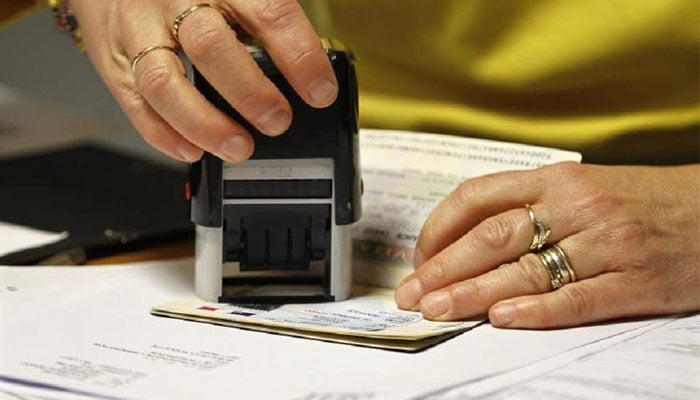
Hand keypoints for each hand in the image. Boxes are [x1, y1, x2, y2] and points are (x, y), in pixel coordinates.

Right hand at [69, 0, 337, 161]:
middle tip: (278, 121)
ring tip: (239, 147)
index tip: (320, 91)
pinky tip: (193, 149)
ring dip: (206, 124)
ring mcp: (139, 29)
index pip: (269, 14)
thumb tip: (308, 72)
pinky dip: (166, 135)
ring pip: (165, 83)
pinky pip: (137, 104)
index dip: (300, 56)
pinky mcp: (114, 61)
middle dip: (250, 93)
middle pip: (211, 47)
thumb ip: (263, 19)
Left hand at [395, 162, 699, 327]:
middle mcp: (576, 207)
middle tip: (412, 294)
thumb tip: (467, 236)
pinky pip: (577, 299)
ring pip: (525, 270)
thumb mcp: (582, 185)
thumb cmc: (642, 200)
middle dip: (443, 268)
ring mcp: (605, 244)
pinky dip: (536, 311)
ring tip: (437, 309)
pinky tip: (502, 320)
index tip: (419, 256)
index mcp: (556, 179)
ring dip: (473, 293)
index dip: (439, 228)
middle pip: (492, 237)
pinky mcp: (633, 281)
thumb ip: (529, 204)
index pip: (478, 197)